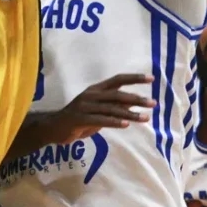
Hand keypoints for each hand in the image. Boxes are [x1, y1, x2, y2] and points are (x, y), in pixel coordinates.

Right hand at [35, 73, 153, 142]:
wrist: (53, 128)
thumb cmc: (78, 119)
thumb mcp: (98, 111)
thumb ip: (113, 107)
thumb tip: (134, 104)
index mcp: (96, 90)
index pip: (118, 80)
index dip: (134, 78)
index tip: (151, 79)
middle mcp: (91, 95)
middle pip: (117, 94)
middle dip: (136, 99)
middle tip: (153, 103)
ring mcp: (84, 106)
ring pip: (111, 109)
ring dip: (130, 114)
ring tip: (145, 118)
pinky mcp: (79, 119)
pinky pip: (100, 120)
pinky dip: (114, 122)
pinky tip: (126, 125)